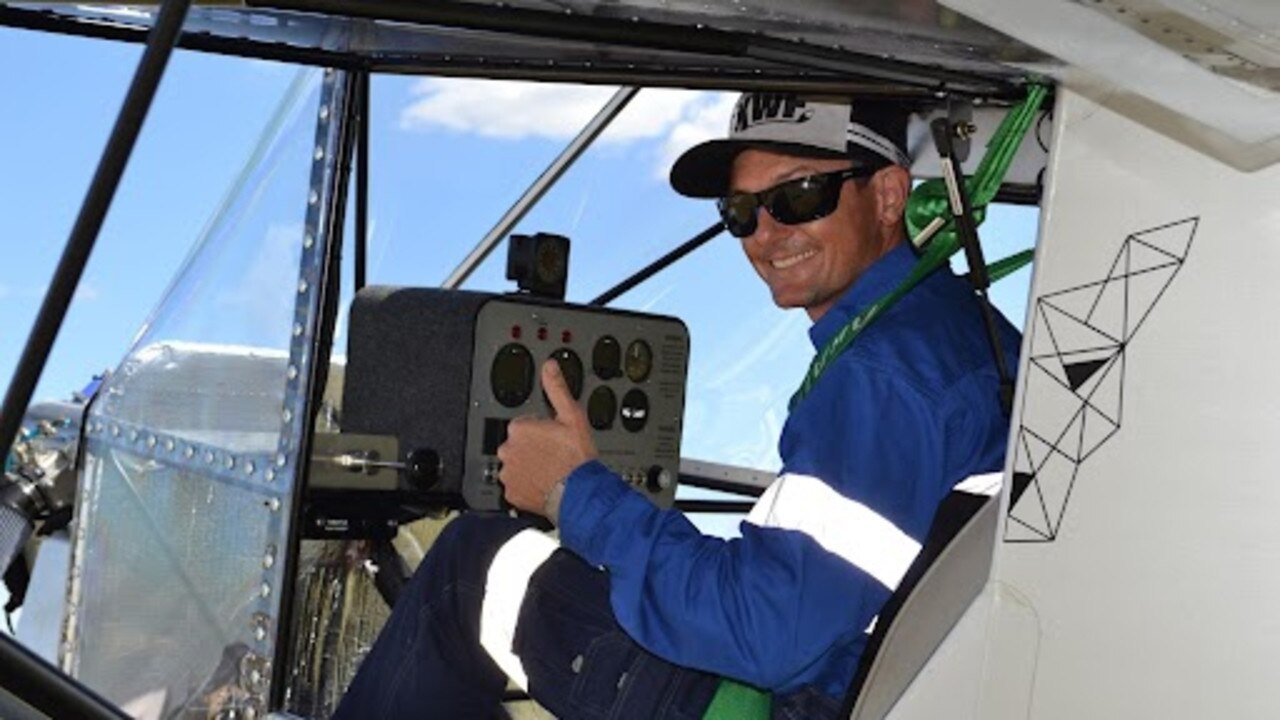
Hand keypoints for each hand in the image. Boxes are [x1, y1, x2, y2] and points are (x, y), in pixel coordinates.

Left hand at [497, 359, 596, 515]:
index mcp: (519, 428)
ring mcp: (508, 473)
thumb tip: (549, 366)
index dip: (540, 430)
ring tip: (550, 471)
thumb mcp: (572, 415)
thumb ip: (557, 389)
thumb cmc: (577, 457)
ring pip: (515, 466)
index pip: (523, 425)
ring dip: (528, 468)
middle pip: (517, 445)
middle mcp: (508, 450)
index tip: (552, 438)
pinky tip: (543, 484)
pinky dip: (526, 486)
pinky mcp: (511, 494)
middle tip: (552, 455)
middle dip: (531, 449)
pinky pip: (515, 487)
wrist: (580, 493)